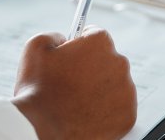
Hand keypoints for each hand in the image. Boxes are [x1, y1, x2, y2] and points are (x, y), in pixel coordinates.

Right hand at [12, 28, 136, 139]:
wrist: (45, 131)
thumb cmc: (39, 91)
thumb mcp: (36, 48)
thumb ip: (53, 36)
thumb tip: (62, 39)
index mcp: (100, 43)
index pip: (95, 35)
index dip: (81, 45)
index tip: (73, 55)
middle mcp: (119, 63)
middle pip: (107, 60)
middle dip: (91, 68)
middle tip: (71, 82)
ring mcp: (126, 90)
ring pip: (114, 84)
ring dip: (99, 89)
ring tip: (77, 101)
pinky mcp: (128, 115)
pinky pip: (118, 107)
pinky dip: (106, 110)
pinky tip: (87, 113)